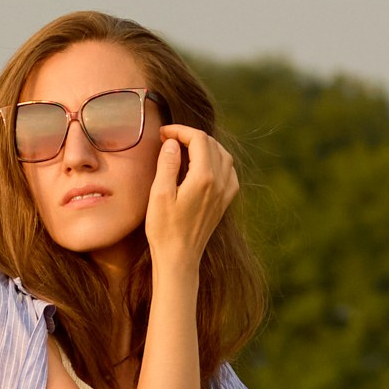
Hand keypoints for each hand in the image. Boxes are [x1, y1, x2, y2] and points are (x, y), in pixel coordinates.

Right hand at [142, 124, 238, 270]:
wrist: (179, 258)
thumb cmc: (165, 229)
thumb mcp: (160, 194)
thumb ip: (167, 164)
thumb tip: (172, 143)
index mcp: (204, 178)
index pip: (198, 139)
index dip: (180, 131)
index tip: (163, 133)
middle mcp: (220, 182)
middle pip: (211, 144)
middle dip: (190, 136)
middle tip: (169, 139)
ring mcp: (225, 192)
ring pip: (223, 155)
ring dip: (205, 146)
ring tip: (185, 148)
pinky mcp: (225, 201)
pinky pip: (229, 171)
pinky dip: (217, 161)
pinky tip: (203, 166)